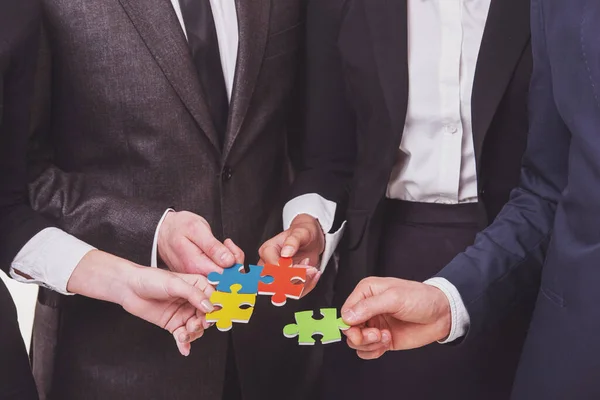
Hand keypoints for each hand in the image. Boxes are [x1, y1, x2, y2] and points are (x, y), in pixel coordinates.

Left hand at [67, 250, 215, 355]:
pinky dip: (185, 343)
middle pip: (208, 316)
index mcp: (199, 285)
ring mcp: (185, 313)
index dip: (217, 308)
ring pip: (198, 328)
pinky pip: (184, 336)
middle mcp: (194, 300)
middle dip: (203, 323)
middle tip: (194, 325)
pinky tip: (184, 348)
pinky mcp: (175, 324)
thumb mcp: (174, 283)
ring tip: (184, 334)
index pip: (215, 298)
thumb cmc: (150, 279)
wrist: (129, 288)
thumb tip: (210, 307)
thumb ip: (194, 295)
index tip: (215, 316)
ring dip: (193, 334)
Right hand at [158, 211, 243, 274]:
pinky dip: (224, 262)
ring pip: (224, 277)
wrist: (162, 230)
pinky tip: (222, 251)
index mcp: (197, 266)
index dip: (235, 265)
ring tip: (226, 244)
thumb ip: (213, 247)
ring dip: (231, 261)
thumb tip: (229, 261)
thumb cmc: (178, 227)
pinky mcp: (199, 274)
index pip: (226, 277)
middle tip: (229, 244)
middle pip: (227, 279)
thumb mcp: (196, 229)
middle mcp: (196, 275)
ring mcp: (197, 276)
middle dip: (235, 262)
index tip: (232, 249)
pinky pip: (217, 273)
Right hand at [258, 214, 324, 295]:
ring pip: (286, 290)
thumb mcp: (301, 232)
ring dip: (304, 283)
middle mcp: (269, 265)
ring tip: (313, 269)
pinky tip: (313, 275)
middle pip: (276, 282)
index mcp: (267, 250)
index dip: (288, 270)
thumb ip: (293, 240)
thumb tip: (286, 252)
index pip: (272, 267)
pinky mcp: (286, 283)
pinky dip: (308, 286)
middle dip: (297, 278)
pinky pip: (294, 293)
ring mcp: (277, 276)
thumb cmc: (303, 233)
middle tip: (310, 268)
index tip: (303, 263)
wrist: (311, 239)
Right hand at [341, 277, 450, 359]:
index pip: (346, 310)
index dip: (349, 323)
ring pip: (356, 341)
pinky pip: (367, 351)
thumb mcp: (394, 297)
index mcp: (366, 292)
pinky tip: (386, 343)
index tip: (358, 330)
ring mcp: (375, 325)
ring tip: (384, 337)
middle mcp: (368, 309)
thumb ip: (369, 306)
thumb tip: (348, 316)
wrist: (442, 315)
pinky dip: (373, 351)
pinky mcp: (382, 339)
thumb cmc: (421, 298)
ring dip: (368, 344)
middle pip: (349, 328)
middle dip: (359, 336)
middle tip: (374, 335)